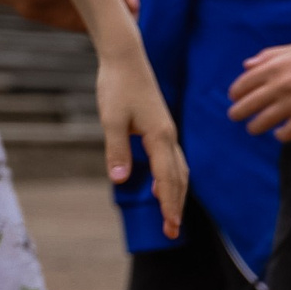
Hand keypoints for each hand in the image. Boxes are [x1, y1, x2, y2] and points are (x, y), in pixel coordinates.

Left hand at [97, 50, 185, 235]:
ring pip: (179, 171)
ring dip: (176, 194)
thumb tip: (120, 180)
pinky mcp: (161, 128)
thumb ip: (117, 150)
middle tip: (172, 231)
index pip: (168, 179)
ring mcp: (167, 133)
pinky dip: (172, 178)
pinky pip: (172, 160)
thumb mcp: (111, 119)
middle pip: (178, 179)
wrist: (126, 57)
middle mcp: (168, 138)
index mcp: (159, 137)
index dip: (169, 204)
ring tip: (171, 215)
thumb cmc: (117, 85)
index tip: (170, 225)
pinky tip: (163, 186)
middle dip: (176, 206)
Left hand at [227, 35, 290, 141]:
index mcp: (274, 67)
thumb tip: (246, 66)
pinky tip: (279, 134)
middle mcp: (281, 85)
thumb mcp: (290, 50)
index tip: (234, 98)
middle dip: (237, 113)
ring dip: (254, 127)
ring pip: (264, 121)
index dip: (235, 93)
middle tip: (235, 117)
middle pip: (249, 104)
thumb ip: (267, 57)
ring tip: (253, 128)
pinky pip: (288, 132)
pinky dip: (280, 135)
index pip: (244, 84)